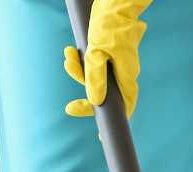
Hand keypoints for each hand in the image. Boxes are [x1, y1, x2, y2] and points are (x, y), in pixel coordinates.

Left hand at [63, 0, 152, 117]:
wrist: (114, 3)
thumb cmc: (108, 26)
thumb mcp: (96, 52)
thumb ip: (94, 78)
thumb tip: (94, 101)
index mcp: (126, 75)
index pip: (123, 107)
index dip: (113, 123)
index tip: (101, 137)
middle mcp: (124, 73)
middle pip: (104, 94)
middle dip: (85, 96)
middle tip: (69, 108)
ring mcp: (117, 64)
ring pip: (96, 78)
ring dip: (78, 71)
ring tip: (67, 57)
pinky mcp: (109, 55)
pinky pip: (94, 65)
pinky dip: (81, 62)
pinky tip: (71, 51)